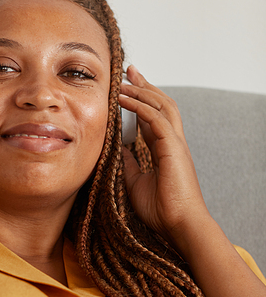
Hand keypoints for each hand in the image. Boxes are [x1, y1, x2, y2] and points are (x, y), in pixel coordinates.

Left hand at [120, 66, 210, 252]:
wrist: (179, 225)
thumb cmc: (161, 210)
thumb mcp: (135, 183)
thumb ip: (128, 164)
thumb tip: (117, 150)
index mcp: (165, 150)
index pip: (153, 117)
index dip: (141, 101)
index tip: (126, 88)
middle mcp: (172, 142)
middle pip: (161, 104)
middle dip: (145, 86)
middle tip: (129, 71)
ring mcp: (175, 144)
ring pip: (162, 106)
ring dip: (142, 91)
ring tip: (124, 80)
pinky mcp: (173, 148)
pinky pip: (156, 119)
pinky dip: (141, 106)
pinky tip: (125, 99)